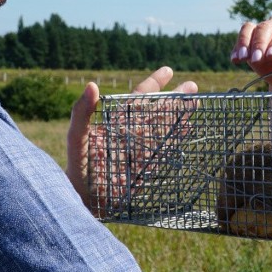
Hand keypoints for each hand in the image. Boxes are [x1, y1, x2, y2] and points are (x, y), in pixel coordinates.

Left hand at [66, 67, 196, 213]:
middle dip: (174, 98)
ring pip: (164, 127)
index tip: (168, 71)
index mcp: (116, 122)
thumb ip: (81, 112)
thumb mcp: (76, 137)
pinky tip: (187, 128)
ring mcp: (141, 150)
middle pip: (157, 111)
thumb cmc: (75, 167)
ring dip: (180, 115)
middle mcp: (131, 133)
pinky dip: (177, 138)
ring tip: (196, 102)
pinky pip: (165, 149)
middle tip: (193, 85)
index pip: (139, 98)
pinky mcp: (147, 167)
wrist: (82, 200)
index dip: (153, 84)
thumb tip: (92, 85)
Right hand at [230, 15, 271, 90]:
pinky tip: (235, 60)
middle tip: (256, 60)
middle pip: (265, 28)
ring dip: (244, 43)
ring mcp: (262, 28)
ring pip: (250, 29)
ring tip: (241, 58)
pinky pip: (241, 37)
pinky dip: (237, 48)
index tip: (271, 56)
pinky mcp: (250, 36)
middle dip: (259, 44)